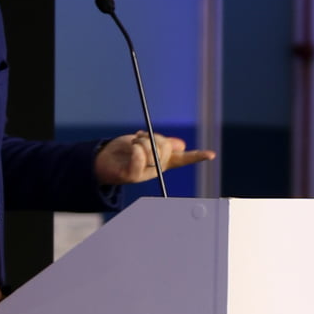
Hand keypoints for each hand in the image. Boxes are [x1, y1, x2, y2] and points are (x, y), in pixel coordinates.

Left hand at [94, 131, 215, 184]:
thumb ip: (162, 144)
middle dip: (153, 137)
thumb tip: (181, 145)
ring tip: (132, 143)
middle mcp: (157, 169)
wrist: (101, 161)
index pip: (184, 159)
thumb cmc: (123, 151)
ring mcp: (145, 174)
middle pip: (166, 148)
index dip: (197, 156)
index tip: (211, 155)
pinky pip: (140, 158)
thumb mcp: (144, 143)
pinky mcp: (133, 176)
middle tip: (140, 137)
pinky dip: (136, 148)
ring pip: (152, 151)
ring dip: (141, 141)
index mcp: (163, 161)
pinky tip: (131, 148)